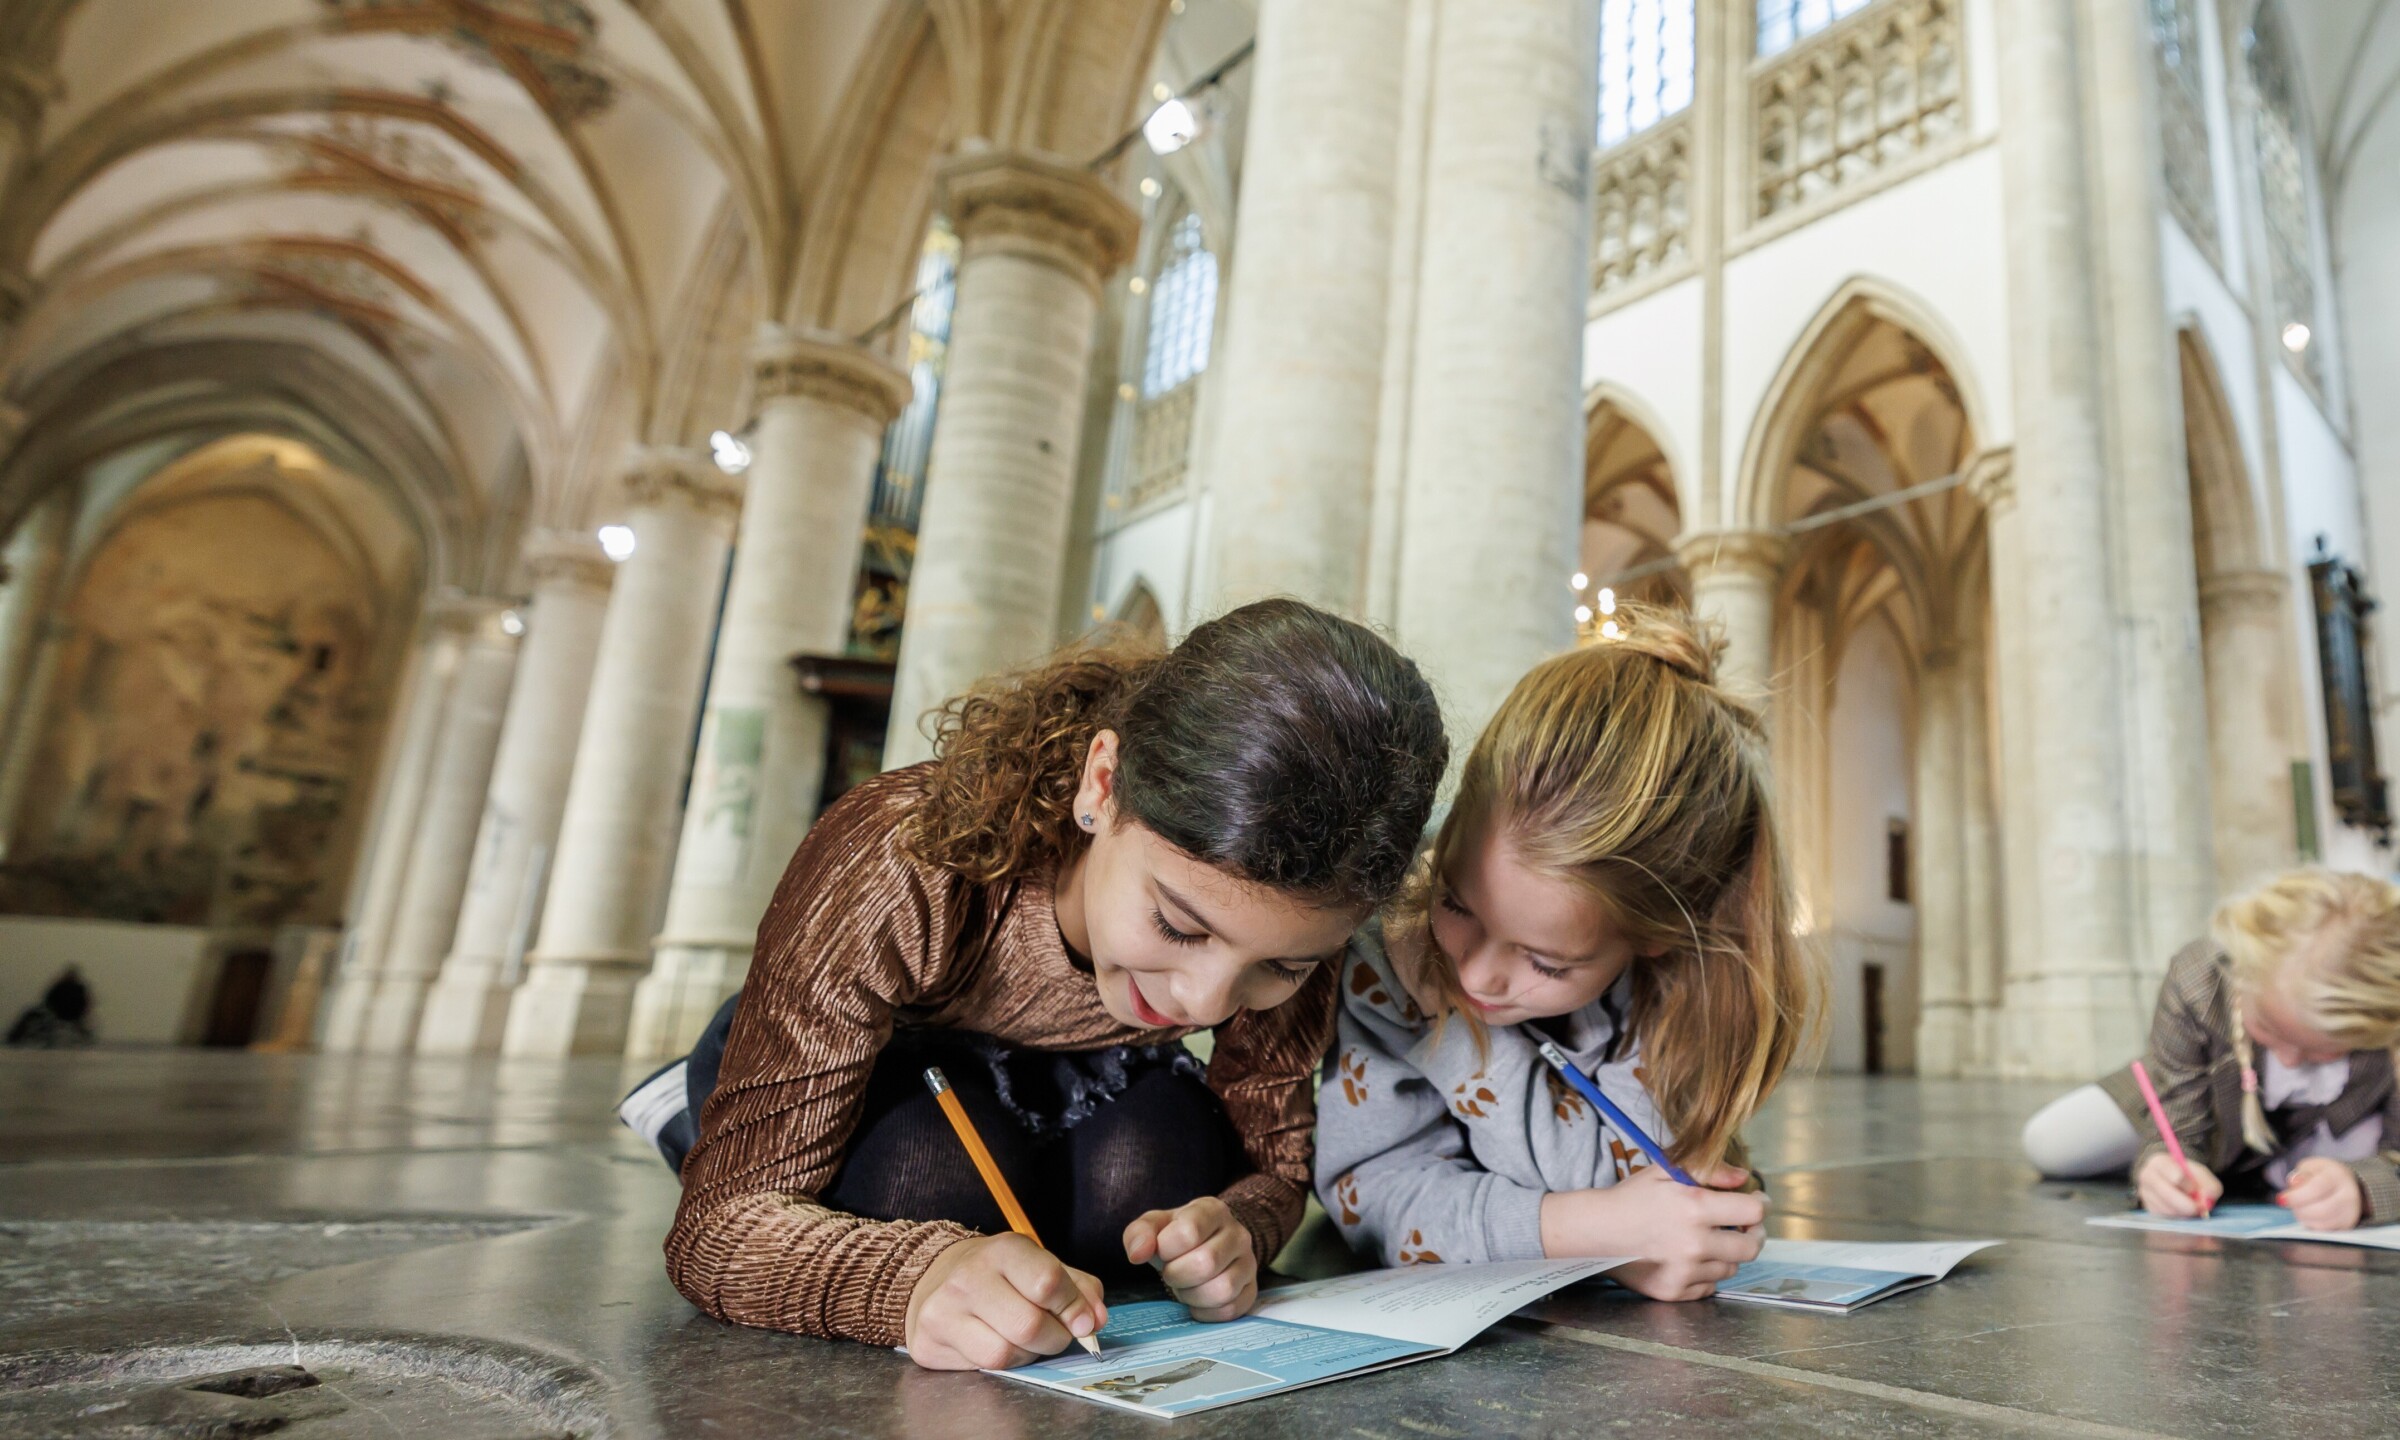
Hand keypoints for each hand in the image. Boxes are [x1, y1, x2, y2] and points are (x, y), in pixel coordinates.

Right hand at [902, 1233, 1106, 1370]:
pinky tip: (999, 1345)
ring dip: (1029, 1355)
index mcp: (1003, 1250)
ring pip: (1006, 1353)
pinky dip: (1003, 1363)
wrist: (936, 1278)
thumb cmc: (1000, 1275)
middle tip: (1055, 1334)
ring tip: (1025, 1340)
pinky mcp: (930, 1341)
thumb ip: (1078, 1288)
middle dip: (1055, 1338)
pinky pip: (983, 1367)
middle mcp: (968, 1276)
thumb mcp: (1040, 1266)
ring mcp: (944, 1310)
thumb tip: (1097, 1320)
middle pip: (1029, 1325)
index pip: (1048, 1282)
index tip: (1084, 1321)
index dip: (1074, 1308)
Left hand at [1124, 1196, 1256, 1320]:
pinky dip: (1206, 1312)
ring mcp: (1249, 1263)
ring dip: (1192, 1295)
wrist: (1208, 1244)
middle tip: (1171, 1272)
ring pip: (1223, 1290)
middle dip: (1177, 1275)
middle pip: (1206, 1263)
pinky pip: (1231, 1309)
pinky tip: (1197, 1301)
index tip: (1162, 1251)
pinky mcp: (1251, 1290)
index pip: (1189, 1231)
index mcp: (1212, 1211)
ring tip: (1185, 1286)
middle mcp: (1238, 1234)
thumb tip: (1138, 1254)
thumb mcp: (1154, 1226)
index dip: (1166, 1248)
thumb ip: (1139, 1233)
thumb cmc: (1177, 1236)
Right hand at [1541, 1164, 1765, 1300]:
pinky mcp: (1674, 1291)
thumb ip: (1708, 1168)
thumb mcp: (1666, 1169)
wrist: (1596, 1231)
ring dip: (1727, 1252)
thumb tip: (1743, 1179)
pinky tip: (1691, 1258)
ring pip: (1731, 1267)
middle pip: (1751, 1246)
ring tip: (1709, 1239)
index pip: (1753, 1212)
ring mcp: (1685, 1271)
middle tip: (1747, 1226)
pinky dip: (1707, 1272)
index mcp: (1695, 1207)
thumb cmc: (1631, 1197)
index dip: (1760, 1203)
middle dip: (1754, 1233)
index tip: (1756, 1200)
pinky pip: (1709, 1285)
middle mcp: (1694, 1243)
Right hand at [2136, 1152, 2221, 1218]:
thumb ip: (2209, 1185)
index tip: (2197, 1190)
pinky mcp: (2147, 1208)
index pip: (2176, 1177)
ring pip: (2167, 1209)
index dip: (2190, 1187)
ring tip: (2192, 1208)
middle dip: (2188, 1205)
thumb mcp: (2201, 1174)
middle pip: (2168, 1195)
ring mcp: (2145, 1193)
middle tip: (2200, 1209)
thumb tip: (2207, 1201)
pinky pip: (2165, 1218)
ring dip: (2184, 1213)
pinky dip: (2178, 1218)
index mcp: (2160, 1162)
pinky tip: (2183, 1211)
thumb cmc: (2187, 1175)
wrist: (2170, 1177)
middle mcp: (2147, 1176)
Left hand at [2279, 1157, 2364, 1231]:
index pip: (2317, 1188)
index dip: (2297, 1196)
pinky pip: (2324, 1230)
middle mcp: (2349, 1195)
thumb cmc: (2321, 1174)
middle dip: (2299, 1209)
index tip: (2281, 1199)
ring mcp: (2351, 1212)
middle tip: (2289, 1203)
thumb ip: (2301, 1174)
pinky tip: (2308, 1215)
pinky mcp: (2347, 1225)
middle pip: (2321, 1210)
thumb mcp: (2309, 1167)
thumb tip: (2294, 1182)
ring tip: (2299, 1207)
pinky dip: (2311, 1224)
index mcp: (2338, 1175)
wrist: (2345, 1183)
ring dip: (2304, 1217)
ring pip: (2323, 1223)